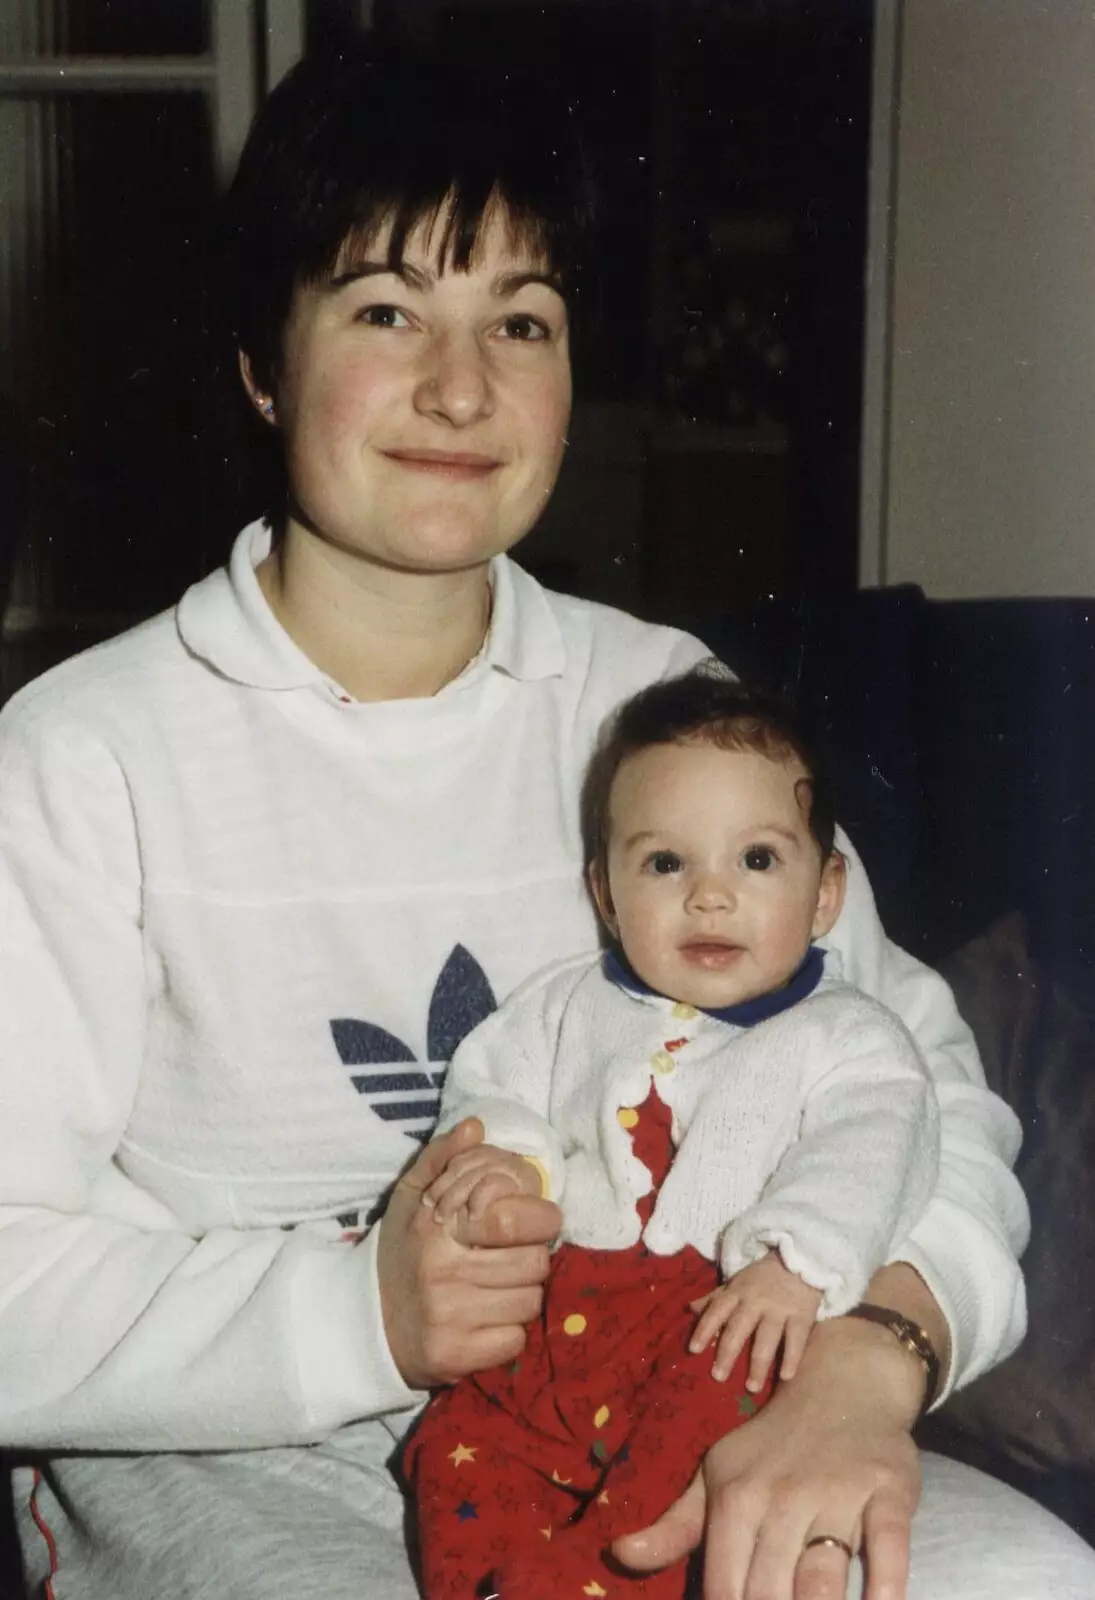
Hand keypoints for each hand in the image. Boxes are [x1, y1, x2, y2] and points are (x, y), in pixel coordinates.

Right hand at [376, 1118, 561, 1389]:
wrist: (364, 1323)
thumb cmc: (401, 1253)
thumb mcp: (411, 1198)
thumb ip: (443, 1159)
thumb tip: (476, 1126)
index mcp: (436, 1228)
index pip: (512, 1221)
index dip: (540, 1219)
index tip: (538, 1220)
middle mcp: (443, 1273)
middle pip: (533, 1264)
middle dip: (531, 1257)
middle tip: (511, 1257)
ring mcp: (450, 1319)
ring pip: (530, 1302)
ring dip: (522, 1294)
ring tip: (496, 1288)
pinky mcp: (456, 1358)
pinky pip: (515, 1340)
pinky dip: (508, 1332)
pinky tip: (486, 1321)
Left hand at [613, 1311, 924, 1599]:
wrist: (845, 1380)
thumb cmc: (772, 1444)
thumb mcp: (717, 1475)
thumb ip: (674, 1526)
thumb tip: (618, 1555)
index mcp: (736, 1497)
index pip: (725, 1588)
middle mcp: (783, 1497)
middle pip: (771, 1593)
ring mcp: (837, 1495)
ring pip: (823, 1578)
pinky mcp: (888, 1492)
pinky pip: (890, 1548)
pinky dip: (887, 1586)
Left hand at [690, 1253, 822, 1389]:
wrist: (800, 1261)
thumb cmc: (763, 1277)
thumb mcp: (736, 1282)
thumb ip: (715, 1298)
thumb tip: (690, 1309)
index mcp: (737, 1292)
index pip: (717, 1311)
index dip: (704, 1329)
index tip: (693, 1350)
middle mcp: (756, 1301)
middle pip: (739, 1328)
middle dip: (727, 1353)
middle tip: (718, 1377)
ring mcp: (779, 1309)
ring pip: (766, 1338)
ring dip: (758, 1364)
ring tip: (751, 1387)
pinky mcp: (801, 1315)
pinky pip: (796, 1339)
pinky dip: (791, 1358)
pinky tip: (785, 1377)